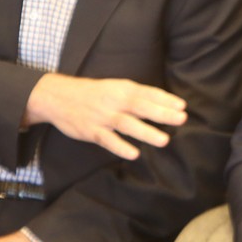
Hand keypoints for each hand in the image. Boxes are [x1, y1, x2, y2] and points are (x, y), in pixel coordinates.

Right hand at [24, 74, 186, 159]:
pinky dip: (120, 147)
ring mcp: (103, 117)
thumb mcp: (115, 87)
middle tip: (182, 119)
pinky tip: (134, 154)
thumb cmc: (93, 93)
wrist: (58, 96)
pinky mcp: (91, 131)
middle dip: (162, 113)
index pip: (147, 93)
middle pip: (141, 107)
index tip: (182, 106)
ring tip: (164, 140)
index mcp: (122, 89)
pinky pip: (107, 140)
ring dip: (146, 132)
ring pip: (127, 124)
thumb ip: (137, 96)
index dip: (165, 99)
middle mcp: (114, 101)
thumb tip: (165, 103)